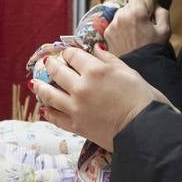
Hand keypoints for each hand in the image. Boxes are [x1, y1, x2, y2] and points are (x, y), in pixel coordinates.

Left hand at [33, 45, 171, 149]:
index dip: (69, 53)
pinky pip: (55, 117)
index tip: (68, 54)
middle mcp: (80, 87)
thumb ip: (110, 60)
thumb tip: (96, 49)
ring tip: (36, 84)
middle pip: (58, 72)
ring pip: (49, 94)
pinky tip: (44, 109)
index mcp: (95, 70)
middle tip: (48, 63)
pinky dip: (48, 112)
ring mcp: (75, 107)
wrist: (145, 131)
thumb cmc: (144, 99)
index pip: (73, 55)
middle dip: (52, 65)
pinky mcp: (75, 125)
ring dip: (41, 87)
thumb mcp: (129, 72)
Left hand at [103, 0, 169, 55]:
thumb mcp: (165, 30)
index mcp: (137, 12)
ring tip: (133, 32)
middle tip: (140, 22)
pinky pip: (113, 25)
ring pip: (119, 15)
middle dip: (133, 10)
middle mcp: (122, 15)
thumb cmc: (153, 48)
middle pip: (127, 6)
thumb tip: (155, 6)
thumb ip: (162, 13)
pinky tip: (126, 38)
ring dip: (125, 19)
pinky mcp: (107, 34)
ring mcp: (113, 25)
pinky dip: (119, 28)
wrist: (139, 66)